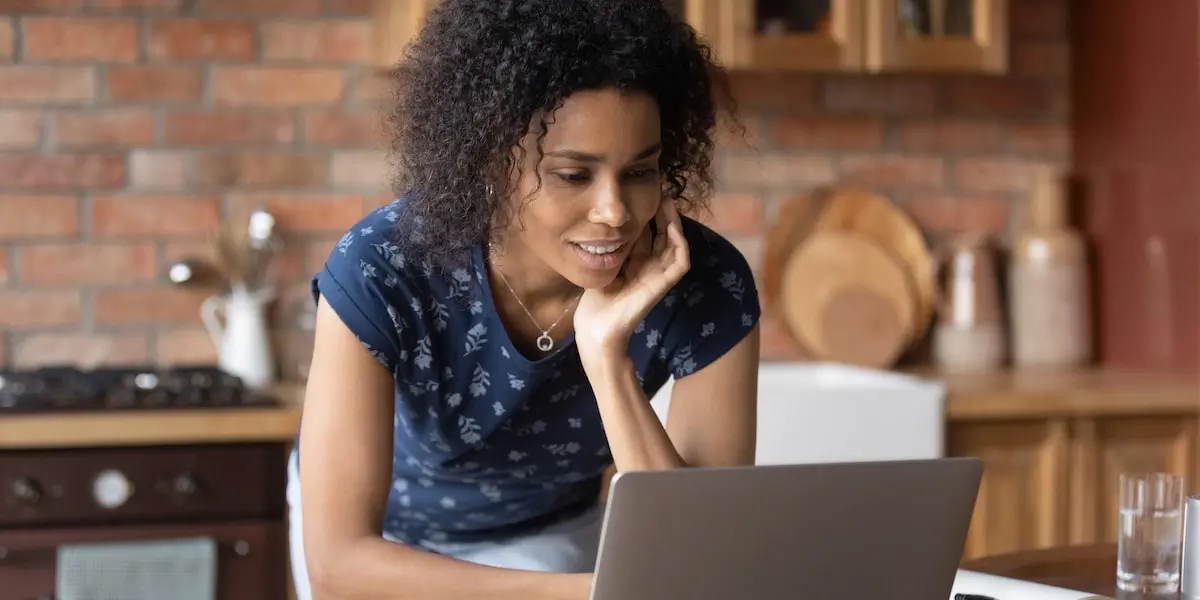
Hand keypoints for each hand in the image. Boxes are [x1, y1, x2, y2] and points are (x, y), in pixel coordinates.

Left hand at [574, 199, 689, 358]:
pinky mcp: (662, 285)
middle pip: (664, 235)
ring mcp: (658, 277)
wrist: (597, 328)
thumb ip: (610, 246)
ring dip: (675, 223)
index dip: (649, 214)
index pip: (649, 234)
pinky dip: (680, 244)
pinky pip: (680, 263)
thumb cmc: (596, 301)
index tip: (644, 193)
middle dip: (663, 213)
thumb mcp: (602, 264)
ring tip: (668, 202)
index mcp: (636, 264)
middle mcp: (651, 268)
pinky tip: (671, 227)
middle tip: (660, 191)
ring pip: (677, 245)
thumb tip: (607, 223)